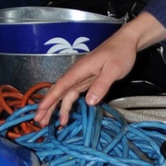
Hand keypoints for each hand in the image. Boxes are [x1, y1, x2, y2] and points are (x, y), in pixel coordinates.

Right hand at [33, 10, 165, 126]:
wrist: (126, 43)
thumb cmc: (120, 53)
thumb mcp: (114, 70)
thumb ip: (101, 85)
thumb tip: (89, 101)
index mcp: (80, 69)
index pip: (61, 85)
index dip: (50, 98)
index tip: (41, 109)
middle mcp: (77, 73)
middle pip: (58, 91)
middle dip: (48, 106)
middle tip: (39, 121)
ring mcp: (81, 77)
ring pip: (64, 94)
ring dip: (56, 108)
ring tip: (48, 122)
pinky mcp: (86, 81)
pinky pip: (73, 94)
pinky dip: (67, 105)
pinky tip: (65, 115)